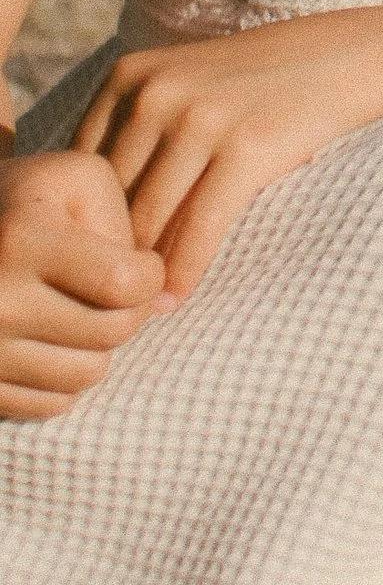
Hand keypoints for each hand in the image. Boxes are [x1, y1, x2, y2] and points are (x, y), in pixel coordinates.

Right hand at [0, 151, 165, 417]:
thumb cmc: (21, 204)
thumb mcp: (72, 180)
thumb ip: (126, 219)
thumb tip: (161, 297)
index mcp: (20, 240)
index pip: (126, 284)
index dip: (151, 276)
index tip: (140, 265)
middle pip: (112, 333)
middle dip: (128, 311)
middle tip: (108, 292)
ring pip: (86, 374)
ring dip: (97, 348)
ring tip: (77, 316)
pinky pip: (51, 404)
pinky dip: (62, 379)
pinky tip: (48, 344)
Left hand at [74, 13, 382, 298]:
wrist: (354, 54)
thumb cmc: (271, 81)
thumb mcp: (191, 82)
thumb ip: (143, 125)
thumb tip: (99, 204)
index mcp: (128, 77)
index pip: (81, 171)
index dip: (82, 224)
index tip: (91, 265)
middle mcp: (153, 93)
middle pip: (110, 197)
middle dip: (106, 253)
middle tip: (107, 301)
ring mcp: (200, 118)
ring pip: (148, 218)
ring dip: (141, 272)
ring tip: (138, 310)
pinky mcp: (247, 146)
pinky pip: (201, 224)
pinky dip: (184, 270)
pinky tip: (177, 298)